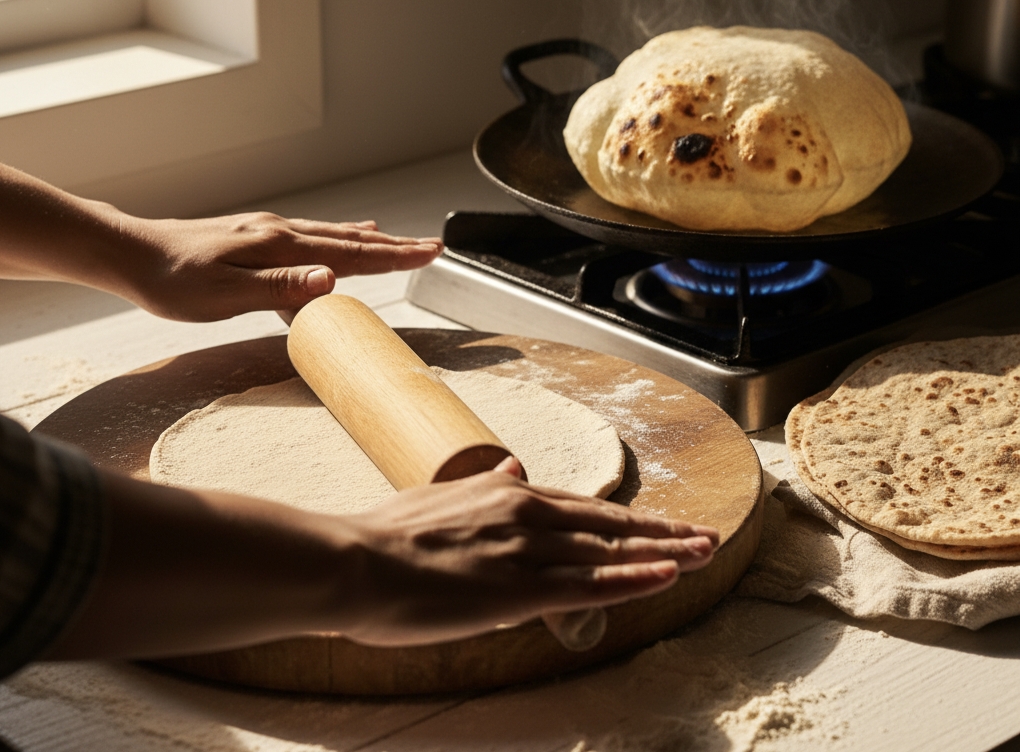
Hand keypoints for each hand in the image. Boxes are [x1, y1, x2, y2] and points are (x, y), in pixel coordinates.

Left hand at [119, 213, 442, 321]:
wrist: (129, 253)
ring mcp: (269, 231)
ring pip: (334, 236)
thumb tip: (331, 279)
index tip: (430, 252)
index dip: (394, 256)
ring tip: (401, 243)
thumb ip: (280, 287)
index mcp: (279, 246)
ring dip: (372, 241)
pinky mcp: (257, 236)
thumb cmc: (171, 281)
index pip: (350, 253)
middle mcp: (280, 233)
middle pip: (350, 240)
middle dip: (394, 246)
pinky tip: (346, 234)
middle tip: (432, 247)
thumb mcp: (223, 294)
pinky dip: (341, 236)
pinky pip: (314, 234)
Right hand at [330, 459, 718, 645]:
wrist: (352, 562)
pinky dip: (633, 579)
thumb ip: (482, 486)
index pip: (585, 506)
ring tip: (705, 553)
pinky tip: (667, 576)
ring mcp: (525, 551)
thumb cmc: (386, 536)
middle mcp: (526, 515)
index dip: (629, 517)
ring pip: (610, 551)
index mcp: (507, 495)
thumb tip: (512, 468)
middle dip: (663, 530)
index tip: (662, 522)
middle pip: (610, 523)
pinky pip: (589, 585)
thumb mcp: (439, 496)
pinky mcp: (517, 589)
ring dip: (664, 552)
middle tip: (705, 534)